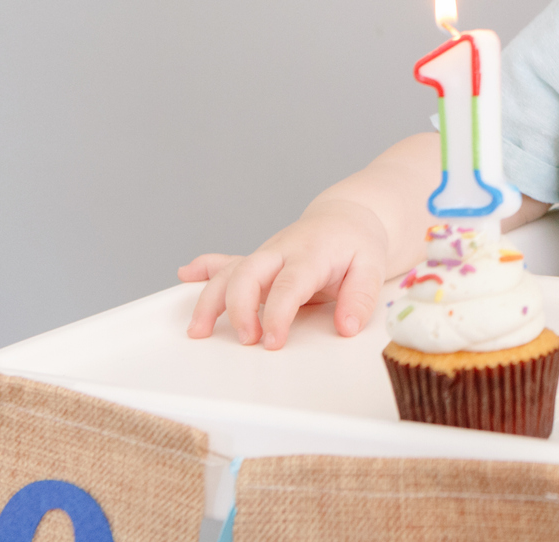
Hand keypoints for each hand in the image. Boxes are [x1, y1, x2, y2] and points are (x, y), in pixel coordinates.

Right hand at [179, 199, 388, 349]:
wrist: (348, 217)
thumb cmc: (358, 244)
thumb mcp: (373, 267)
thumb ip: (361, 298)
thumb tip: (346, 327)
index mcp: (311, 254)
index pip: (288, 285)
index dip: (277, 314)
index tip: (273, 341)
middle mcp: (281, 252)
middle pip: (247, 274)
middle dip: (239, 309)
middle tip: (248, 341)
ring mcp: (265, 256)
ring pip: (228, 272)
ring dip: (209, 299)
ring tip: (198, 331)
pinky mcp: (256, 261)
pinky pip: (225, 262)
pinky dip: (204, 268)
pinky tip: (185, 274)